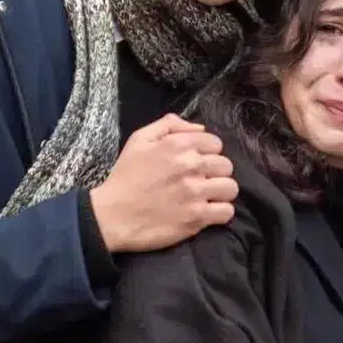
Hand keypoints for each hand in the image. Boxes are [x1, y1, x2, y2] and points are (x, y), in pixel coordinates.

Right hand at [90, 116, 235, 254]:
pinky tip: (208, 212)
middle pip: (226, 166)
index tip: (197, 163)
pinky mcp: (196, 218)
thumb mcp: (139, 139)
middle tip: (201, 181)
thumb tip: (200, 128)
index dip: (208, 153)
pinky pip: (226, 212)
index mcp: (179, 144)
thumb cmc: (125, 176)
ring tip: (208, 197)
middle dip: (216, 172)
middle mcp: (191, 166)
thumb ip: (170, 125)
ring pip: (230, 188)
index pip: (216, 144)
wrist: (112, 215)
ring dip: (221, 192)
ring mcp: (195, 193)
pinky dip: (220, 213)